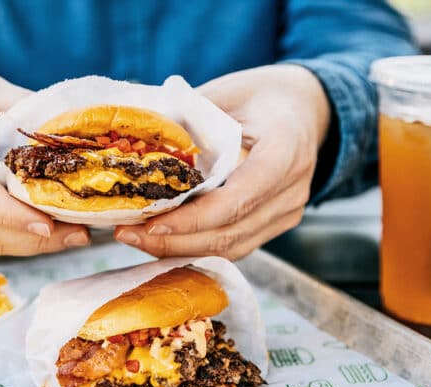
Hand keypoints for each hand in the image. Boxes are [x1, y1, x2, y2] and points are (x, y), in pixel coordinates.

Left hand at [115, 65, 329, 259]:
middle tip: (127, 234)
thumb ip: (188, 121)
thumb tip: (137, 147)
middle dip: (175, 240)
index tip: (151, 224)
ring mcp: (288, 211)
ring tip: (136, 239)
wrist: (303, 108)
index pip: (237, 199)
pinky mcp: (277, 223)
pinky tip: (162, 240)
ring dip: (181, 249)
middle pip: (231, 232)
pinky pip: (235, 245)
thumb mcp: (224, 93)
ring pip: (231, 247)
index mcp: (285, 150)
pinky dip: (196, 246)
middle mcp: (292, 189)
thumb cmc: (260, 95)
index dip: (193, 219)